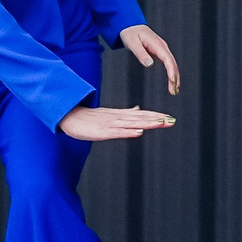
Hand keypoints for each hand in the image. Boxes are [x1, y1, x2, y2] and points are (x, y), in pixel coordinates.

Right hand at [59, 104, 175, 141]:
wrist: (69, 116)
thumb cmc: (88, 117)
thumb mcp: (109, 114)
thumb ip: (125, 113)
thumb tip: (138, 109)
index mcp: (119, 115)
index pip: (141, 115)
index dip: (155, 116)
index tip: (170, 118)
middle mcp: (117, 118)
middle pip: (140, 119)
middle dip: (157, 120)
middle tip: (172, 120)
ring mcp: (110, 124)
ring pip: (132, 124)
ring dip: (147, 124)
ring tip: (161, 124)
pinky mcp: (102, 132)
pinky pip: (117, 132)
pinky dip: (129, 132)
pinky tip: (139, 132)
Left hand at [118, 24, 181, 94]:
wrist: (130, 25)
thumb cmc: (130, 33)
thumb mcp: (132, 43)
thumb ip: (140, 53)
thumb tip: (149, 64)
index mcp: (157, 44)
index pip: (168, 59)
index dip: (171, 71)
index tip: (173, 81)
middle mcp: (162, 46)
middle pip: (172, 63)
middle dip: (175, 77)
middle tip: (174, 91)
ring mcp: (162, 49)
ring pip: (172, 64)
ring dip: (174, 77)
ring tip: (174, 90)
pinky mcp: (159, 52)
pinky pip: (168, 63)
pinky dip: (171, 73)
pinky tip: (172, 81)